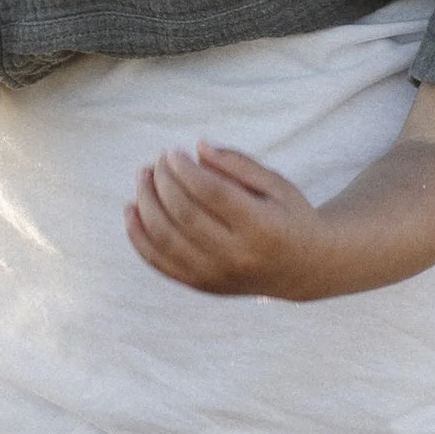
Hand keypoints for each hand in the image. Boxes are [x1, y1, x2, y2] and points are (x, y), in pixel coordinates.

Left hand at [126, 142, 326, 297]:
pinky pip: (161, 263)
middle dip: (163, 182)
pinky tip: (132, 209)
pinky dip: (139, 237)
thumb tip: (198, 147)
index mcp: (260, 228)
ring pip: (166, 241)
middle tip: (156, 160)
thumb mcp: (276, 183)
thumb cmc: (288, 216)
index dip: (185, 170)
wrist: (302, 269)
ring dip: (146, 205)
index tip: (172, 152)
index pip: (211, 195)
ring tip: (143, 176)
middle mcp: (236, 257)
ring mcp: (216, 277)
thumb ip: (238, 164)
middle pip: (185, 216)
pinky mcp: (202, 286)